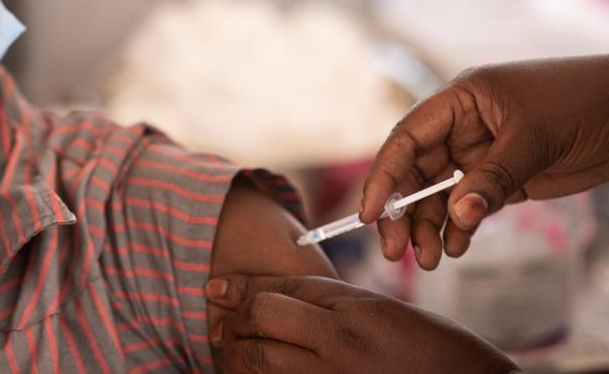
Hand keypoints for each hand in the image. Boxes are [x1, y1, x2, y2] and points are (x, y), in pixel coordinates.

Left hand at [205, 274, 516, 373]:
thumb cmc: (437, 352)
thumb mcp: (385, 312)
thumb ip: (332, 301)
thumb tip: (281, 296)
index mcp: (352, 316)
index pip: (279, 291)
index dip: (241, 287)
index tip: (215, 287)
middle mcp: (337, 350)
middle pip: (259, 325)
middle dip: (231, 320)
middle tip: (218, 321)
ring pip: (258, 364)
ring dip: (233, 354)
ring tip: (225, 349)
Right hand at [362, 56, 608, 268]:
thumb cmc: (583, 101)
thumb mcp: (534, 138)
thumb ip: (494, 177)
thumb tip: (457, 213)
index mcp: (459, 101)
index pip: (406, 138)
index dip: (384, 175)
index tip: (370, 212)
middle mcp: (461, 127)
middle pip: (415, 172)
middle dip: (403, 211)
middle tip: (395, 250)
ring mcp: (480, 154)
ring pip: (439, 194)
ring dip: (429, 227)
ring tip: (429, 260)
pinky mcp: (502, 178)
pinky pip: (469, 205)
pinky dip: (459, 228)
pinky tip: (455, 248)